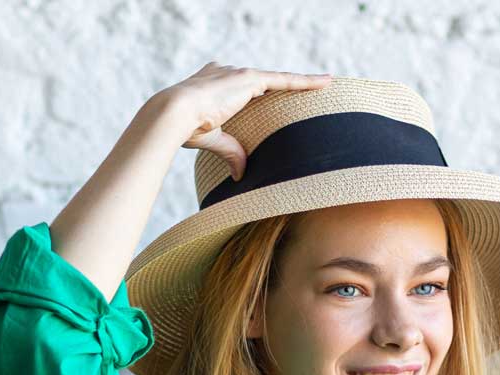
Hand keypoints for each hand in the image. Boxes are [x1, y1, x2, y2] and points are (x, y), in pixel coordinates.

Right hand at [152, 63, 331, 178]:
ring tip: (326, 85)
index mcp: (212, 85)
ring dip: (303, 83)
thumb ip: (230, 152)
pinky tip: (326, 82)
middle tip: (306, 93)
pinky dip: (306, 81)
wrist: (173, 113)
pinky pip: (285, 80)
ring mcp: (238, 74)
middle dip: (283, 88)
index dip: (256, 92)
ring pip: (278, 79)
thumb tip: (241, 175)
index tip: (264, 94)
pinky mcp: (249, 78)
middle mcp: (226, 74)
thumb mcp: (211, 139)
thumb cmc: (183, 128)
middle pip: (264, 82)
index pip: (242, 89)